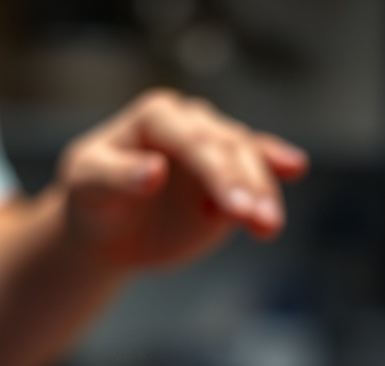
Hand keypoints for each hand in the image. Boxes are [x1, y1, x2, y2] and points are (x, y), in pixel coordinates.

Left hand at [56, 88, 307, 269]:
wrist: (106, 230)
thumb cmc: (92, 201)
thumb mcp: (89, 186)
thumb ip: (119, 176)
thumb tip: (154, 170)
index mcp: (155, 116)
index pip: (191, 138)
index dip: (213, 170)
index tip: (231, 207)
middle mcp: (190, 124)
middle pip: (226, 147)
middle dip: (244, 183)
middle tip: (256, 218)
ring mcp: (211, 150)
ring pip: (247, 159)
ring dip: (263, 191)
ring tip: (269, 226)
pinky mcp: (226, 178)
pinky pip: (256, 171)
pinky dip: (274, 175)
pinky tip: (295, 170)